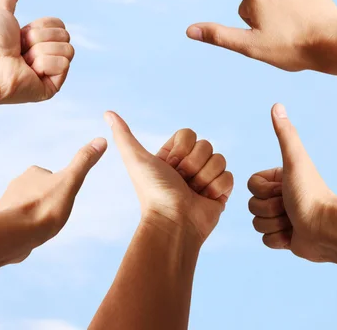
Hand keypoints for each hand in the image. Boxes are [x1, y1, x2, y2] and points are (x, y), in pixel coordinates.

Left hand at [0, 0, 74, 103]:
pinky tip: (30, 71)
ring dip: (41, 51)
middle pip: (65, 36)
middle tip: (21, 48)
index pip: (59, 25)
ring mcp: (50, 74)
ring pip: (67, 50)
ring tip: (23, 61)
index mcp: (38, 41)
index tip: (21, 34)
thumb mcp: (0, 10)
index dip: (42, 26)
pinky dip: (45, 64)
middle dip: (41, 38)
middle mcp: (46, 57)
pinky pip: (64, 65)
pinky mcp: (52, 87)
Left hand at [0, 138, 106, 262]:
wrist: (16, 234)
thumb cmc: (46, 207)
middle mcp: (17, 183)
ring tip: (40, 228)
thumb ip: (84, 161)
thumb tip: (102, 139)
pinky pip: (15, 222)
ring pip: (26, 207)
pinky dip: (21, 228)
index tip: (62, 201)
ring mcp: (7, 202)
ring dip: (33, 215)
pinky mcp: (1, 220)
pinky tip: (27, 236)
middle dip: (46, 202)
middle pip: (38, 192)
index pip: (51, 177)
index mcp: (33, 172)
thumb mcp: (71, 182)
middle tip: (53, 216)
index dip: (60, 190)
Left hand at [105, 111, 233, 242]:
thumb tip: (107, 113)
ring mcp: (207, 178)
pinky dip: (217, 188)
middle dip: (193, 165)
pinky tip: (205, 199)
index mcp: (173, 156)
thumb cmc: (153, 192)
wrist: (173, 223)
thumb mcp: (136, 159)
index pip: (190, 134)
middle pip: (206, 145)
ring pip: (219, 159)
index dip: (182, 150)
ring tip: (192, 192)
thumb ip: (123, 134)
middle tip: (181, 181)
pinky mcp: (221, 191)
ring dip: (204, 177)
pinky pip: (229, 176)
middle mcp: (190, 165)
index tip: (169, 166)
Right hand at [187, 0, 336, 71]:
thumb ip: (218, 36)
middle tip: (285, 36)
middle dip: (269, 19)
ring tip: (298, 30)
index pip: (245, 14)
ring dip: (286, 13)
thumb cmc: (288, 48)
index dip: (256, 30)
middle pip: (262, 4)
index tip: (271, 38)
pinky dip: (303, 8)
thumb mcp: (249, 46)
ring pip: (281, 0)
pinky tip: (310, 21)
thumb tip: (189, 30)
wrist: (330, 43)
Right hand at [248, 104, 336, 261]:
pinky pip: (265, 240)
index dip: (263, 191)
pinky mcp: (283, 238)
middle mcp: (279, 196)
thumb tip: (277, 105)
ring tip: (294, 222)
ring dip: (274, 225)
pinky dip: (279, 240)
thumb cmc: (311, 193)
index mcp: (279, 178)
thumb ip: (285, 134)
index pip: (250, 185)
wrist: (327, 230)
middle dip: (269, 209)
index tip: (284, 189)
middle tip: (290, 207)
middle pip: (251, 205)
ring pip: (256, 223)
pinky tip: (294, 236)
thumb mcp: (295, 161)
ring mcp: (280, 217)